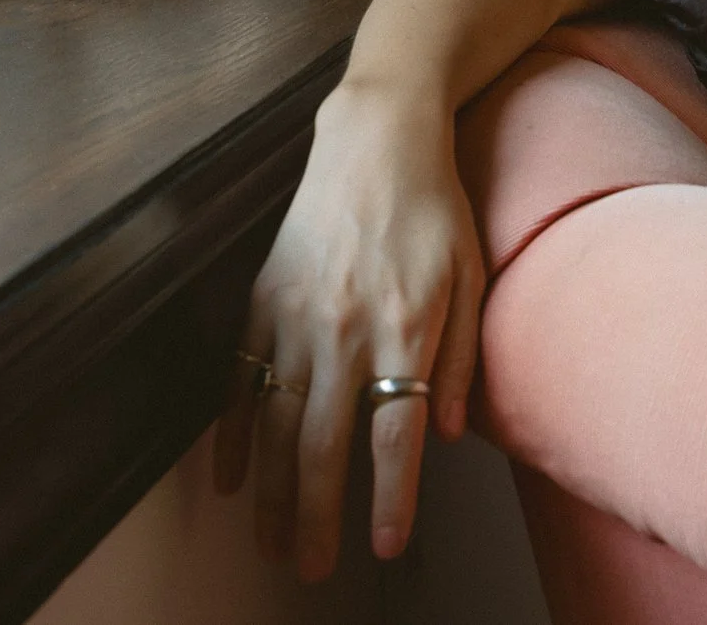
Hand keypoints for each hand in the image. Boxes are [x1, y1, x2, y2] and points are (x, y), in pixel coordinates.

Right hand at [214, 83, 484, 578]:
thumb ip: (461, 358)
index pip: (394, 435)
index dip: (391, 499)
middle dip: (319, 515)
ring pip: (278, 423)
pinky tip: (232, 480)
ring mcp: (296, 315)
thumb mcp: (474, 275)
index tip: (385, 548)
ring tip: (272, 544)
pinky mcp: (261, 299)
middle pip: (326, 444)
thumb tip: (446, 436)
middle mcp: (346, 329)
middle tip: (315, 568)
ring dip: (273, 492)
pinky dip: (233, 433)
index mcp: (407, 327)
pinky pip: (241, 380)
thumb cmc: (438, 209)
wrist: (376, 138)